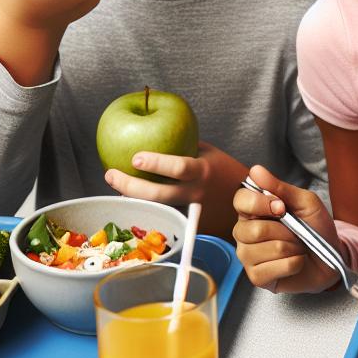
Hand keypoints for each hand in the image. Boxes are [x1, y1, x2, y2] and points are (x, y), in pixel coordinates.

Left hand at [103, 141, 245, 239]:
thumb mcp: (209, 154)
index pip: (178, 166)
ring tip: (116, 188)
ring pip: (155, 209)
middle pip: (158, 194)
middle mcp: (195, 193)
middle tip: (110, 174)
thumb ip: (185, 146)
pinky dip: (145, 209)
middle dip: (129, 185)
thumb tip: (155, 130)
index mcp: (203, 171)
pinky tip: (131, 202)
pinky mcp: (189, 227)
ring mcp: (191, 212)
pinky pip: (162, 217)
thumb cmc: (225, 172)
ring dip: (132, 199)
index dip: (155, 162)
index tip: (134, 157)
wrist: (246, 203)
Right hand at [232, 164, 338, 293]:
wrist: (332, 258)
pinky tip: (296, 262)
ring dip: (291, 248)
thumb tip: (256, 170)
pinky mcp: (257, 277)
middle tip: (298, 232)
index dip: (260, 204)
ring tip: (298, 247)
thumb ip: (281, 188)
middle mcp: (245, 232)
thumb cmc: (317, 228)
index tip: (282, 208)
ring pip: (264, 250)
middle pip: (252, 230)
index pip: (240, 200)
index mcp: (254, 210)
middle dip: (284, 231)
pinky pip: (271, 269)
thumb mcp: (305, 202)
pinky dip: (292, 264)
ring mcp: (248, 256)